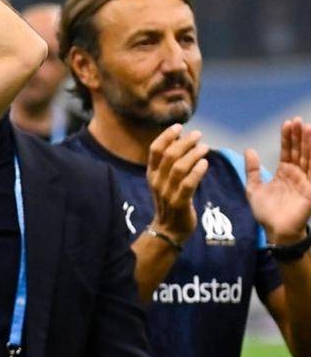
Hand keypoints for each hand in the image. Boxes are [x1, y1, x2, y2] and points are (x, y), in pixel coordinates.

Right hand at [147, 124, 210, 241]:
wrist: (169, 229)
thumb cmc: (170, 200)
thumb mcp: (164, 181)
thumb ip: (170, 164)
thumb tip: (182, 140)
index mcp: (151, 173)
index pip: (155, 150)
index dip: (166, 136)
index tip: (179, 126)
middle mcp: (157, 181)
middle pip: (169, 156)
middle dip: (184, 142)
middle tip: (198, 135)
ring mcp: (167, 192)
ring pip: (179, 168)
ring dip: (193, 154)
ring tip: (205, 147)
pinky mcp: (179, 202)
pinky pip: (188, 184)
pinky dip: (197, 172)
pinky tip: (205, 163)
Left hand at [246, 117, 310, 243]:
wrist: (275, 231)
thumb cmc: (266, 212)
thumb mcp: (254, 188)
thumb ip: (252, 170)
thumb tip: (249, 150)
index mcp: (284, 173)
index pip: (288, 151)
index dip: (288, 138)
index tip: (287, 123)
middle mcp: (297, 175)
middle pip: (299, 151)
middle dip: (299, 136)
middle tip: (298, 120)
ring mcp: (306, 182)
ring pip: (308, 158)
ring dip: (309, 144)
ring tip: (308, 127)